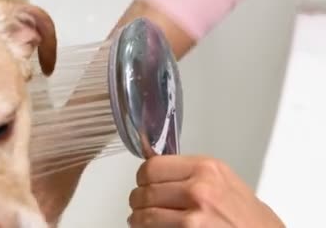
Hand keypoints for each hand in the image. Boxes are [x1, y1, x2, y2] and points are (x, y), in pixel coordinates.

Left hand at [128, 155, 283, 227]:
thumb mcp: (222, 181)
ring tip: (143, 220)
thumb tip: (155, 172)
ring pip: (143, 214)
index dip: (143, 177)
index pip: (152, 166)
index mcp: (206, 169)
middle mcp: (199, 189)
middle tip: (140, 204)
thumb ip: (189, 173)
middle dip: (138, 200)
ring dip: (139, 218)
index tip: (144, 182)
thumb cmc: (249, 217)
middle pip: (144, 191)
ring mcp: (194, 216)